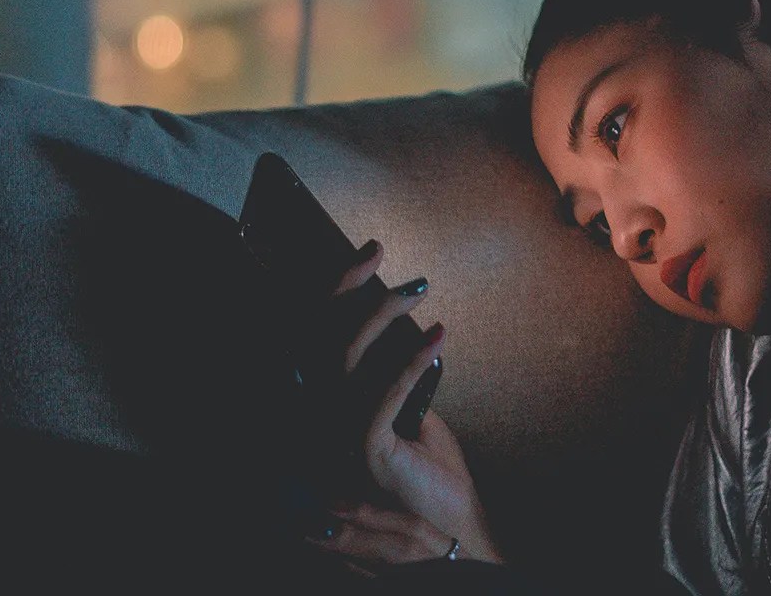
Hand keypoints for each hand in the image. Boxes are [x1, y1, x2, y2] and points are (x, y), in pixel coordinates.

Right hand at [320, 240, 503, 564]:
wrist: (452, 519)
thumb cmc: (431, 463)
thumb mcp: (410, 405)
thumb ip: (394, 370)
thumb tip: (396, 319)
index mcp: (330, 403)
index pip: (318, 335)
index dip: (338, 290)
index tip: (371, 251)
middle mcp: (324, 416)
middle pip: (320, 339)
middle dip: (353, 290)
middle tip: (392, 262)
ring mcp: (338, 436)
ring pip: (345, 359)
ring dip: (383, 316)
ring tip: (419, 291)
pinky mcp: (366, 453)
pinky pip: (382, 396)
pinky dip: (410, 363)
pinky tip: (437, 339)